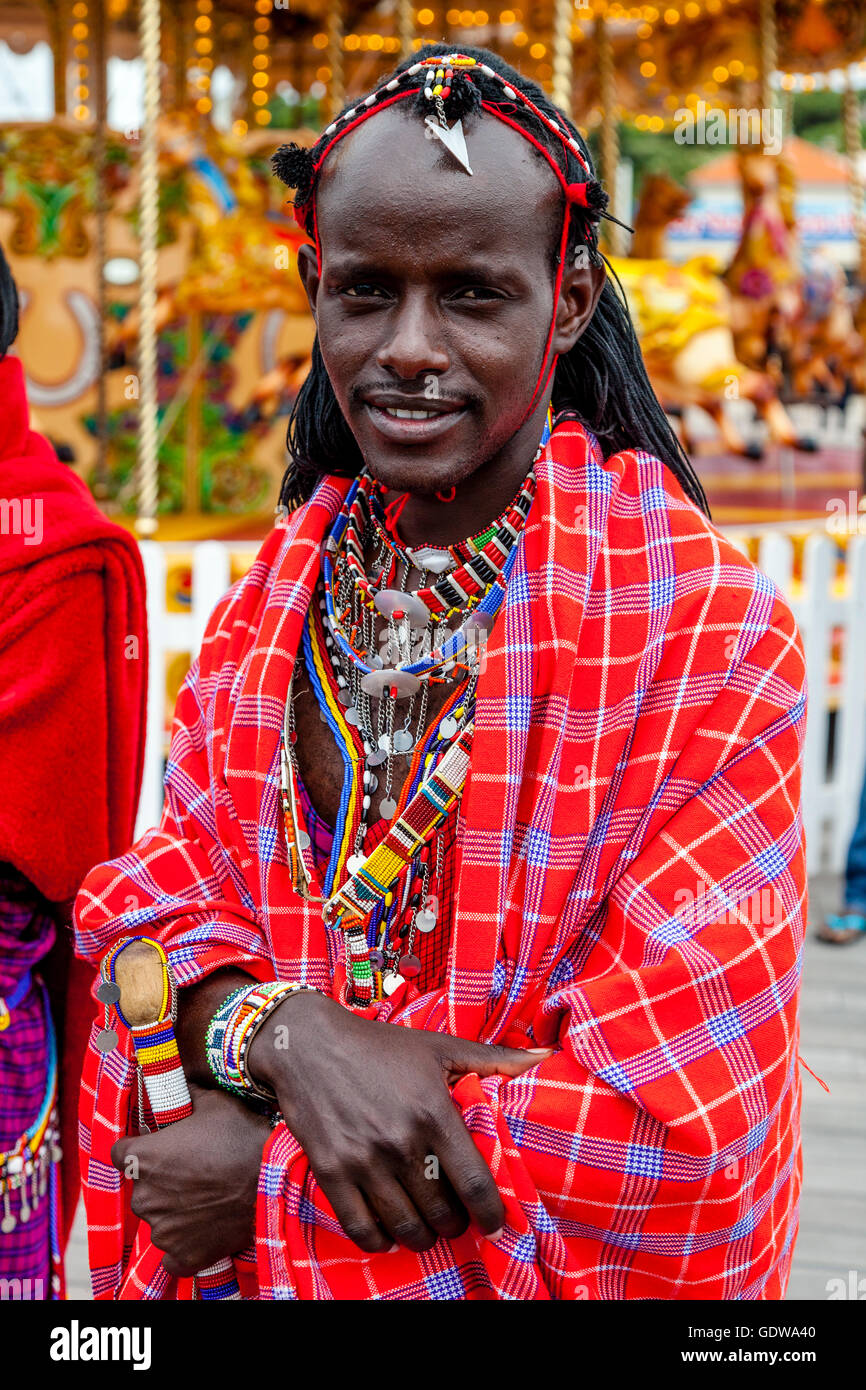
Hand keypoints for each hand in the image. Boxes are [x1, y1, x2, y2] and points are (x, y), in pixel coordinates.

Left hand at [111, 1082, 270, 1276]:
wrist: (275, 1182)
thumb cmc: (242, 1138)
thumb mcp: (215, 1102)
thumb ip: (187, 1094)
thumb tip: (179, 1083)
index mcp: (143, 1158)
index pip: (119, 1153)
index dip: (139, 1148)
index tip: (159, 1148)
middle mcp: (144, 1197)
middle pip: (140, 1188)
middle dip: (160, 1181)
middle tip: (191, 1172)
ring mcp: (162, 1231)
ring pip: (158, 1219)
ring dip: (174, 1211)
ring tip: (205, 1199)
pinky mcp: (181, 1256)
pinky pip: (173, 1254)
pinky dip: (185, 1244)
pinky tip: (205, 1228)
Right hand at [247, 991, 551, 1254]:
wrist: (309, 1046)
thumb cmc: (381, 1047)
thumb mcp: (439, 1047)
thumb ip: (494, 1060)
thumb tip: (544, 1059)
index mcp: (434, 1112)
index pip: (475, 1183)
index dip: (492, 1215)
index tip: (496, 1225)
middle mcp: (401, 1141)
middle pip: (442, 1212)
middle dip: (455, 1223)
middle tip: (454, 1216)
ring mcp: (364, 1160)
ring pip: (406, 1227)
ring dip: (422, 1236)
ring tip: (426, 1226)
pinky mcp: (331, 1172)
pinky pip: (362, 1229)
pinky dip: (380, 1240)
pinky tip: (389, 1231)